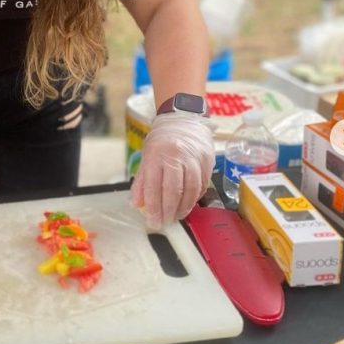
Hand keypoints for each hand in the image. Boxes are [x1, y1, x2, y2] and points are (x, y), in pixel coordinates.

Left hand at [131, 111, 213, 229]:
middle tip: (165, 223)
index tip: (153, 221)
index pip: (153, 186)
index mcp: (156, 154)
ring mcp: (193, 158)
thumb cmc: (161, 141)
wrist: (183, 120)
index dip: (153, 207)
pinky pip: (202, 185)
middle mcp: (175, 156)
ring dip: (183, 207)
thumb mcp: (146, 156)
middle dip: (168, 211)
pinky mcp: (207, 160)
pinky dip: (195, 198)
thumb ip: (141, 180)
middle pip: (172, 190)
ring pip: (190, 190)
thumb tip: (137, 203)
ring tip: (177, 216)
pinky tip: (188, 204)